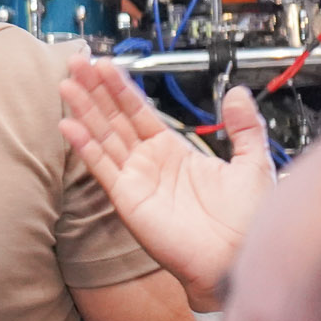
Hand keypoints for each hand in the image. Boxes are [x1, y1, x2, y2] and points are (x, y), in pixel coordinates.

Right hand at [57, 54, 269, 312]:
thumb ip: (243, 127)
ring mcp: (135, 179)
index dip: (121, 87)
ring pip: (103, 136)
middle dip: (95, 89)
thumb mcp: (253, 163)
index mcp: (174, 152)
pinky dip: (84, 146)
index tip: (105, 65)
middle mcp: (149, 163)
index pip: (139, 111)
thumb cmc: (247, 222)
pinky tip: (68, 125)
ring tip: (67, 84)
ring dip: (83, 110)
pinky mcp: (126, 198)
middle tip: (76, 63)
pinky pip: (101, 166)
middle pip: (114, 117)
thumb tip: (237, 93)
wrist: (238, 257)